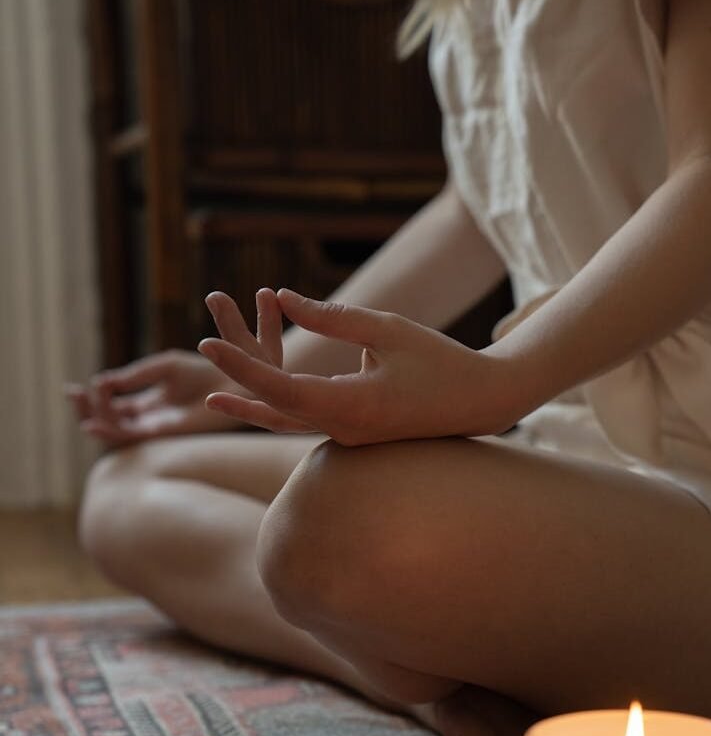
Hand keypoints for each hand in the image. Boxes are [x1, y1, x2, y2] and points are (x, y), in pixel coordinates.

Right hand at [65, 348, 244, 443]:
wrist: (232, 381)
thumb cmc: (206, 372)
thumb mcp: (163, 367)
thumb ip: (135, 376)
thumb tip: (102, 382)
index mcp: (150, 402)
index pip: (114, 405)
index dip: (93, 397)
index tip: (81, 385)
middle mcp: (151, 418)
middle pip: (110, 420)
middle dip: (88, 408)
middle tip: (72, 393)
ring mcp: (156, 427)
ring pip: (116, 430)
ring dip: (94, 417)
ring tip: (82, 400)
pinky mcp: (163, 432)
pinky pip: (131, 437)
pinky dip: (109, 430)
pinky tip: (93, 422)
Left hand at [198, 288, 514, 446]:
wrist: (481, 402)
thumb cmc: (440, 360)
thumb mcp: (385, 329)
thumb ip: (332, 317)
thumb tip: (282, 298)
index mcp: (352, 405)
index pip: (280, 388)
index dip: (240, 366)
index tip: (209, 342)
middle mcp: (345, 430)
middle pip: (275, 409)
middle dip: (238, 380)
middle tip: (203, 349)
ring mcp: (350, 437)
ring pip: (288, 423)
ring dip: (251, 403)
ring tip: (213, 394)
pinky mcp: (356, 434)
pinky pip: (307, 424)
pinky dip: (279, 408)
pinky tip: (257, 399)